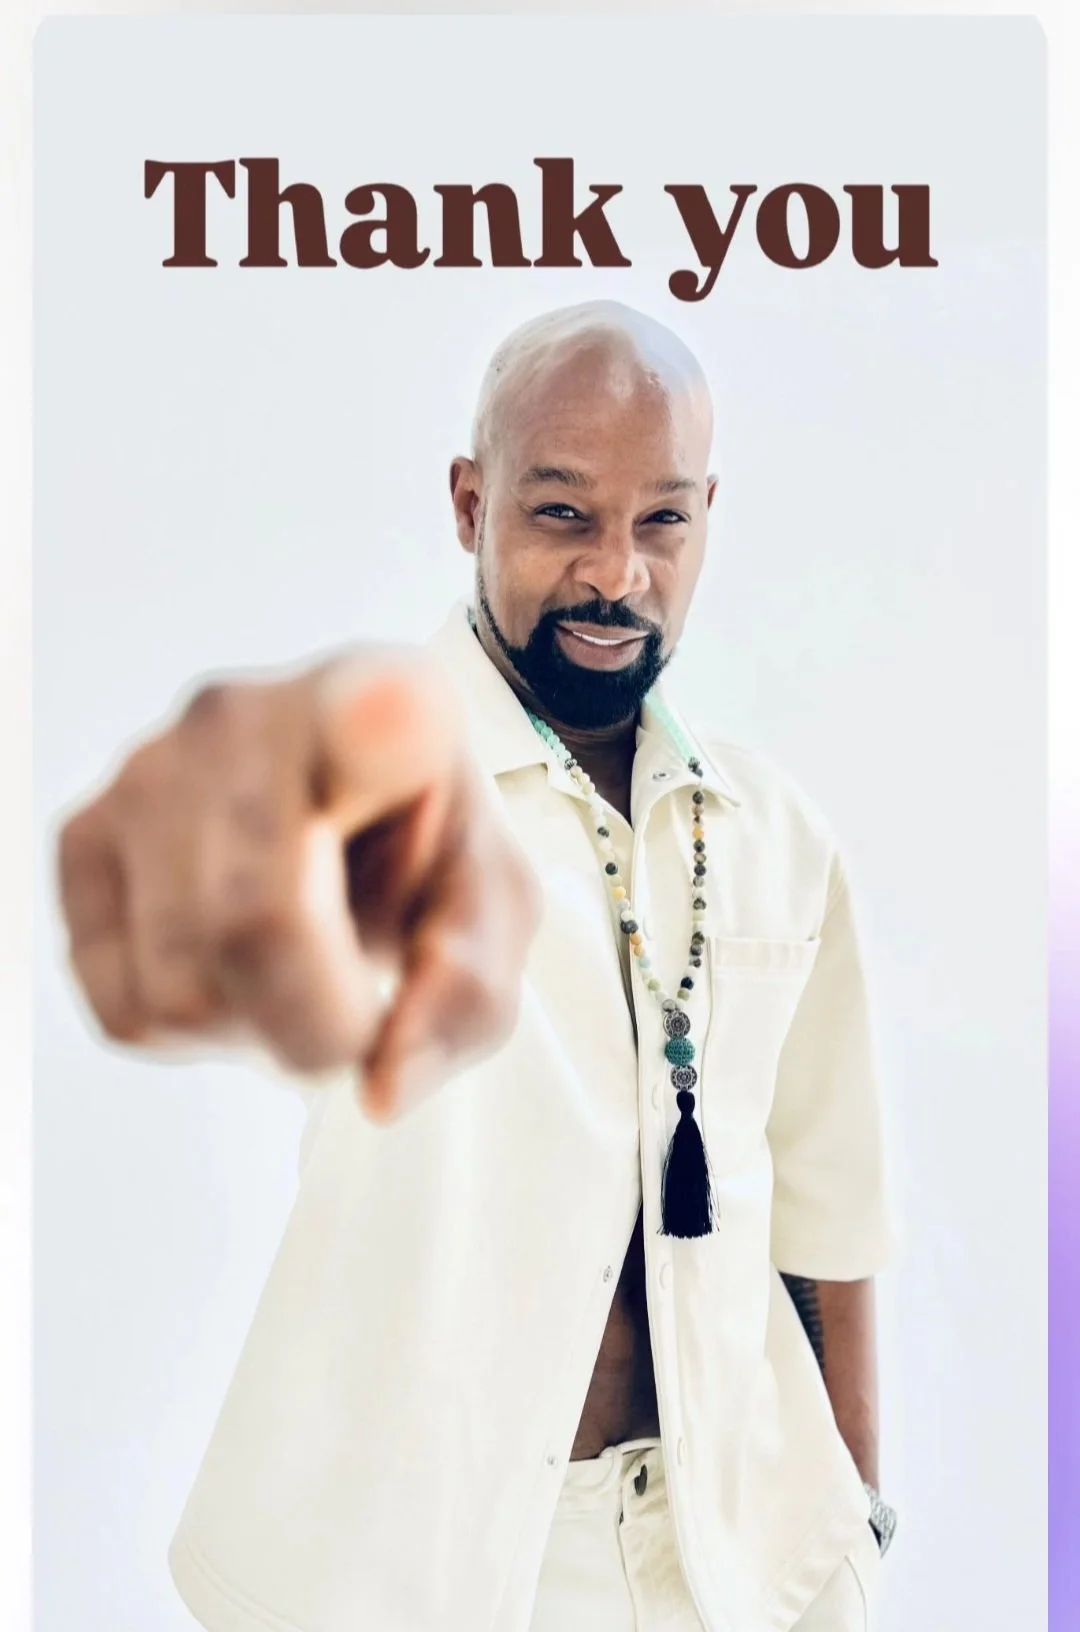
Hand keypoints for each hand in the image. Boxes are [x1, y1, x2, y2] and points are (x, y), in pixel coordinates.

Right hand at [56, 650, 541, 1121]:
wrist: (346, 810)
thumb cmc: (421, 848)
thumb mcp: (490, 911)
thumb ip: (467, 990)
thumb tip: (381, 1088)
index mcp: (380, 696)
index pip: (362, 710)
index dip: (370, 720)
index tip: (394, 710)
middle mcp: (241, 714)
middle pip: (257, 924)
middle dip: (322, 1026)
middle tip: (361, 1020)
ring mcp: (144, 771)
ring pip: (180, 988)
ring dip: (256, 1033)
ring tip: (299, 980)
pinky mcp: (83, 836)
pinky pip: (124, 1005)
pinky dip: (193, 1035)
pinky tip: (235, 976)